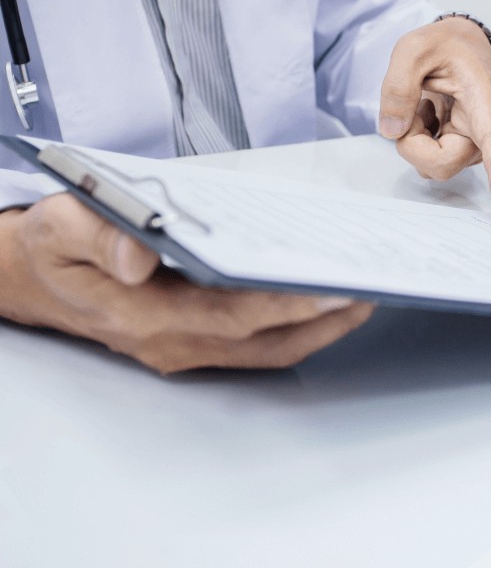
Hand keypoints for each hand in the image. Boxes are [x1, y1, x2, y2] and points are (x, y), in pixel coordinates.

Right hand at [0, 195, 372, 373]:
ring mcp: (187, 346)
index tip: (328, 287)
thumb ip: (95, 235)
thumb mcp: (58, 226)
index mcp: (142, 314)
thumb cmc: (55, 250)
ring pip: (268, 347)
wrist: (38, 279)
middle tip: (369, 287)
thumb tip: (139, 256)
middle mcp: (172, 340)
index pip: (226, 315)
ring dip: (319, 327)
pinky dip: (298, 325)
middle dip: (320, 317)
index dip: (282, 304)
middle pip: (262, 337)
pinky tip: (326, 301)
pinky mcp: (198, 340)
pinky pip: (258, 343)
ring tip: (363, 295)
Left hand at [378, 17, 490, 208]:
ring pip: (433, 164)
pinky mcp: (459, 149)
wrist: (461, 44)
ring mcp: (471, 144)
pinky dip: (416, 139)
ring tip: (424, 104)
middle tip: (412, 106)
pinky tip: (427, 114)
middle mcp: (484, 130)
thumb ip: (397, 86)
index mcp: (483, 100)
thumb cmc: (446, 44)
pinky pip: (428, 160)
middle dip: (412, 142)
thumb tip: (392, 131)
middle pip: (443, 163)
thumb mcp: (413, 48)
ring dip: (414, 137)